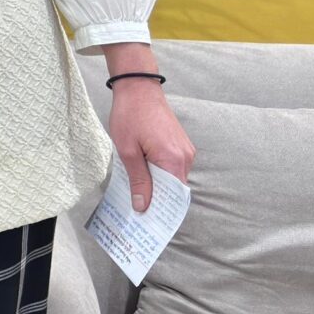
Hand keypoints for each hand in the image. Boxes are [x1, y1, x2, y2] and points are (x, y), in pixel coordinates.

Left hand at [101, 45, 193, 212]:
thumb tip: (143, 206)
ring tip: (139, 201)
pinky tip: (144, 181)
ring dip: (159, 189)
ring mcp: (185, 150)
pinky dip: (160, 176)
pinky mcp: (180, 145)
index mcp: (174, 159)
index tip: (149, 225)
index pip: (173, 196)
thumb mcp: (127, 151)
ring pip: (173, 179)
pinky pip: (172, 167)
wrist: (138, 88)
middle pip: (175, 190)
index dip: (162, 212)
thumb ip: (138, 180)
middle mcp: (186, 157)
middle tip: (139, 217)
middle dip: (159, 203)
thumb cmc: (130, 116)